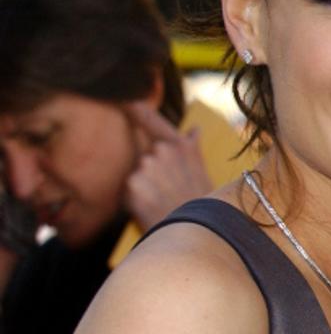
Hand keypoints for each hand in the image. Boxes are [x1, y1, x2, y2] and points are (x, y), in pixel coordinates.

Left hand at [124, 103, 213, 230]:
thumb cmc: (203, 205)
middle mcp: (162, 151)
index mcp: (182, 146)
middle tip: (167, 191)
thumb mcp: (203, 173)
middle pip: (144, 154)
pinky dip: (135, 200)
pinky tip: (151, 208)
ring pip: (136, 173)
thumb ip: (192, 149)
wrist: (197, 233)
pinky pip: (127, 190)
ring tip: (162, 201)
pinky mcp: (132, 184)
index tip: (124, 100)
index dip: (137, 110)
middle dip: (150, 170)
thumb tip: (193, 129)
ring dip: (143, 185)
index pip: (153, 121)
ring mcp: (146, 166)